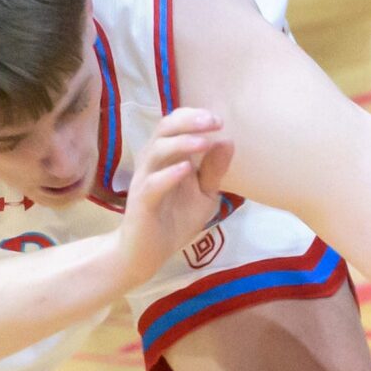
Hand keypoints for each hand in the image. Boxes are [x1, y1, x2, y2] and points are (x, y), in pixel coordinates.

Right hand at [118, 108, 233, 281]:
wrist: (147, 253)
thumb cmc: (175, 220)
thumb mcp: (204, 195)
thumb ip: (214, 170)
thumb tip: (228, 141)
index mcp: (168, 156)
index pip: (174, 124)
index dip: (194, 117)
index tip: (219, 120)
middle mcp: (153, 162)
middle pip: (164, 129)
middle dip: (188, 122)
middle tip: (213, 122)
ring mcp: (145, 181)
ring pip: (156, 152)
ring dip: (181, 144)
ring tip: (204, 142)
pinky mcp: (141, 203)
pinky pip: (152, 184)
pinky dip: (168, 175)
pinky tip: (186, 169)